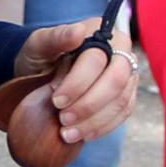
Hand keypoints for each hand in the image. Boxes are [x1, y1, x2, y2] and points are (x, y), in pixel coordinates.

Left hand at [8, 16, 140, 148]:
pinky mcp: (126, 95)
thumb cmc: (40, 55)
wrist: (41, 72)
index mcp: (100, 33)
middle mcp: (120, 52)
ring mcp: (126, 75)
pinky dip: (102, 127)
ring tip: (68, 133)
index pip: (97, 60)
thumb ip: (55, 37)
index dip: (78, 83)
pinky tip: (83, 135)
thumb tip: (77, 32)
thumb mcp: (38, 44)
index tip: (56, 100)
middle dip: (89, 105)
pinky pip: (123, 114)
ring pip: (121, 101)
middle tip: (63, 119)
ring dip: (95, 121)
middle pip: (116, 81)